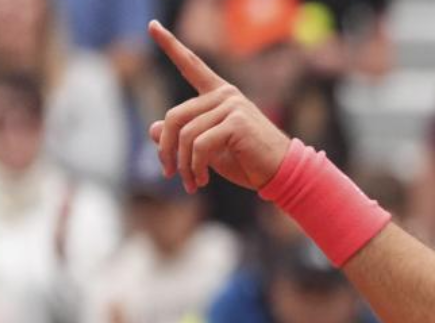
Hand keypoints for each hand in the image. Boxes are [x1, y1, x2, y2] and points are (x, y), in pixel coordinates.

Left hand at [147, 21, 290, 191]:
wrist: (281, 174)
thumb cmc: (248, 161)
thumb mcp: (209, 149)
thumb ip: (183, 136)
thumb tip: (153, 128)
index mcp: (219, 94)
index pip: (191, 65)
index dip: (170, 45)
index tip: (153, 26)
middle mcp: (225, 95)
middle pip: (175, 116)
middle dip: (167, 149)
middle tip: (169, 173)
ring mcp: (232, 106)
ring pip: (186, 135)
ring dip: (184, 165)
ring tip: (191, 183)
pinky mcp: (237, 122)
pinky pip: (200, 145)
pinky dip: (196, 167)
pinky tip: (202, 180)